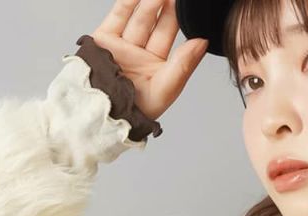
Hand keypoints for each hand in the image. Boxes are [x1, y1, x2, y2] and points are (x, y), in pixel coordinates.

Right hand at [90, 0, 207, 120]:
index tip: (187, 5)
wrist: (104, 112)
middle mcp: (139, 53)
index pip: (168, 35)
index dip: (178, 18)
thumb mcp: (166, 88)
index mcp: (156, 65)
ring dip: (150, 2)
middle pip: (154, 23)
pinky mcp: (104, 39)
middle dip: (165, 6)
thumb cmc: (136, 110)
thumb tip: (203, 41)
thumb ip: (184, 64)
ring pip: (138, 17)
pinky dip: (127, 2)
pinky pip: (117, 16)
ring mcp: (122, 45)